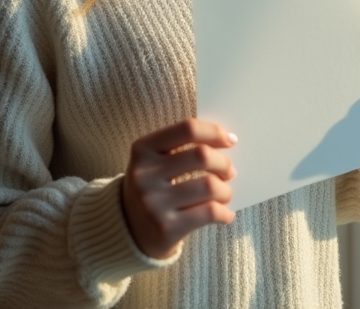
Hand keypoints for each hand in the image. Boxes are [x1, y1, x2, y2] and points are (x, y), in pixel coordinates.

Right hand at [120, 119, 236, 259]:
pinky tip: (224, 214)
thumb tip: (228, 142)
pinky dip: (224, 213)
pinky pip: (210, 212)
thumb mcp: (155, 161)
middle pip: (201, 156)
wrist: (129, 230)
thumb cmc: (153, 188)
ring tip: (224, 194)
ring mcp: (153, 203)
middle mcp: (144, 175)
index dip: (214, 132)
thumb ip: (183, 147)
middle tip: (229, 172)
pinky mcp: (166, 228)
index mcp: (143, 149)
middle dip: (224, 163)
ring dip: (226, 190)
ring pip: (209, 186)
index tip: (230, 140)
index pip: (187, 129)